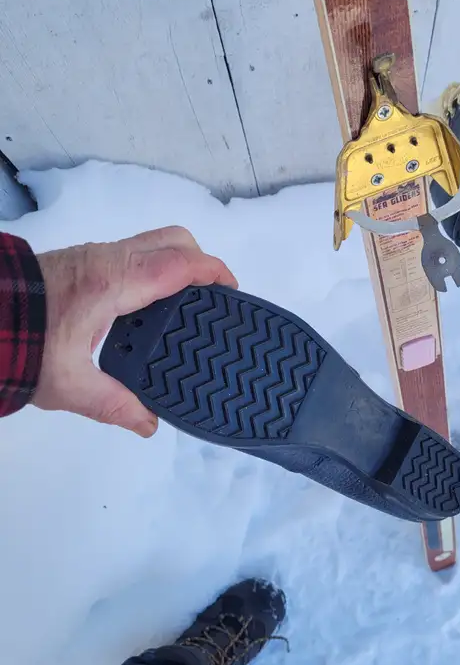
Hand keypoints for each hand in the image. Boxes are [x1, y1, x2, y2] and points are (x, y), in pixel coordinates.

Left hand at [34, 226, 236, 436]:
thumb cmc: (22, 346)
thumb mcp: (69, 385)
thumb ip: (114, 405)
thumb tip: (148, 425)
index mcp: (114, 283)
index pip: (178, 263)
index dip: (212, 271)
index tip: (232, 289)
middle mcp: (109, 259)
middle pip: (173, 240)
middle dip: (200, 261)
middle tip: (211, 296)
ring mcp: (95, 254)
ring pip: (152, 241)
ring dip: (176, 262)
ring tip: (185, 303)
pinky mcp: (83, 259)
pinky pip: (133, 252)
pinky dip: (154, 267)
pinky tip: (148, 305)